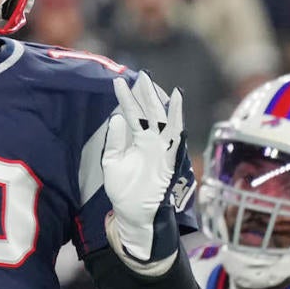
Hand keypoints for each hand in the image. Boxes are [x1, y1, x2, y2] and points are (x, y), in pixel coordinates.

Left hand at [101, 72, 183, 269]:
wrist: (133, 214)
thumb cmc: (123, 190)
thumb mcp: (112, 162)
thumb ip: (115, 141)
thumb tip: (116, 118)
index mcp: (138, 141)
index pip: (131, 114)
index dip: (125, 99)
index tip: (118, 82)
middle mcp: (151, 141)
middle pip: (149, 112)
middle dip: (144, 94)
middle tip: (139, 74)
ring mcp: (161, 148)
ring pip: (162, 119)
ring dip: (158, 101)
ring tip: (152, 82)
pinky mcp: (170, 156)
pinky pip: (175, 133)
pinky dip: (177, 116)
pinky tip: (176, 99)